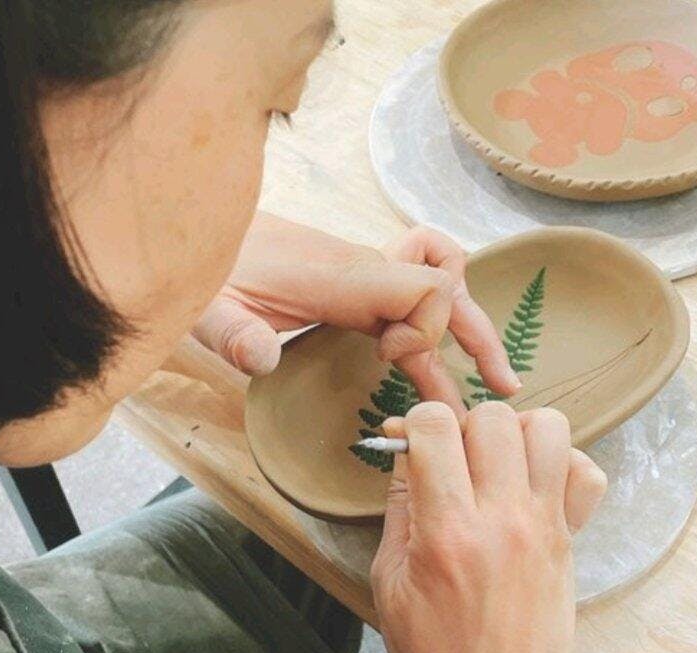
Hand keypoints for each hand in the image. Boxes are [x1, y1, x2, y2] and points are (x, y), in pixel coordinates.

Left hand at [191, 214, 520, 410]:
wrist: (194, 222)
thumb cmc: (206, 270)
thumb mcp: (206, 309)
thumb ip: (233, 333)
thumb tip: (262, 360)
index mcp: (344, 277)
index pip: (429, 288)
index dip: (427, 332)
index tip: (389, 359)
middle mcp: (365, 269)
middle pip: (448, 287)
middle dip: (478, 336)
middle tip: (501, 387)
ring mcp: (363, 271)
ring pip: (437, 289)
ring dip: (463, 328)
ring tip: (484, 378)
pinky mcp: (353, 279)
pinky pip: (413, 290)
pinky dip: (433, 316)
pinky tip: (428, 351)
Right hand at [371, 401, 606, 652]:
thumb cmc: (432, 652)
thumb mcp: (389, 578)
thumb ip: (399, 504)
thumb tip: (402, 444)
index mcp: (446, 531)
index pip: (435, 426)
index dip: (415, 422)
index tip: (410, 441)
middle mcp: (502, 520)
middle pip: (494, 417)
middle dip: (464, 424)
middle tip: (453, 458)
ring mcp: (545, 528)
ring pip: (549, 428)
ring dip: (517, 433)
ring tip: (497, 463)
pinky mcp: (570, 541)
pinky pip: (588, 474)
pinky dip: (565, 465)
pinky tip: (534, 487)